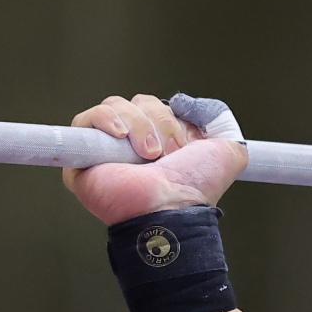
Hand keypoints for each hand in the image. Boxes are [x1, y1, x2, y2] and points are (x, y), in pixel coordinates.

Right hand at [62, 94, 250, 225]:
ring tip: (148, 154)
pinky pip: (85, 120)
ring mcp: (107, 150)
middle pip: (136, 103)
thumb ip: (221, 121)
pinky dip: (105, 120)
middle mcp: (133, 145)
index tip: (183, 144)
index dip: (167, 116)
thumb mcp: (228, 151)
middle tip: (165, 153)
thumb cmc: (195, 190)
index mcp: (161, 142)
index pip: (155, 106)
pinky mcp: (83, 157)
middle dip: (157, 121)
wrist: (170, 208)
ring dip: (137, 125)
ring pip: (114, 106)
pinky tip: (121, 137)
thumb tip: (192, 104)